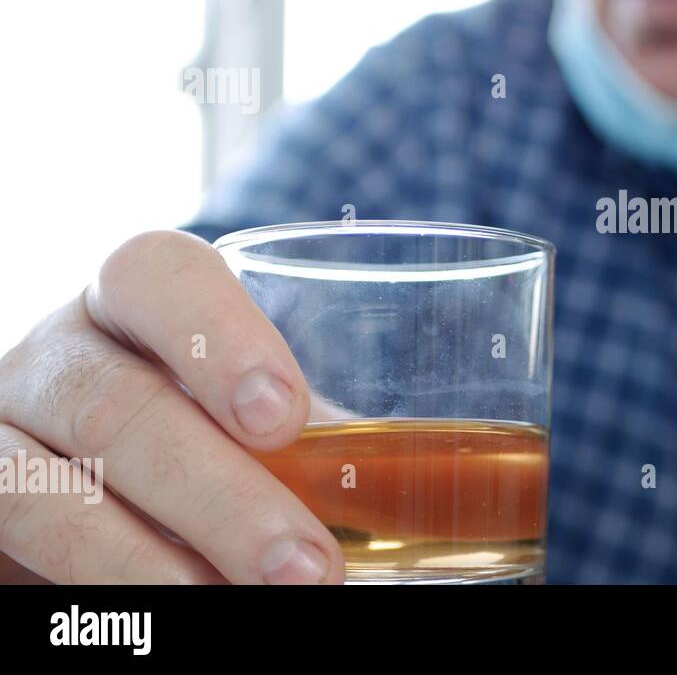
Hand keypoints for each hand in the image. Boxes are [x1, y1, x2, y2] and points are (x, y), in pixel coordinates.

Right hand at [0, 230, 345, 582]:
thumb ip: (315, 440)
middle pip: (114, 405)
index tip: (286, 418)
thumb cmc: (210, 437)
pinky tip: (174, 617)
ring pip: (44, 491)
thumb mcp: (259, 423)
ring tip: (251, 608)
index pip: (156, 273)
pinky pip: (13, 544)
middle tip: (307, 568)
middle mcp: (55, 355)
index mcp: (134, 302)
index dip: (216, 336)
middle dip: (220, 497)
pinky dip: (103, 592)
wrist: (101, 490)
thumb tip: (422, 492)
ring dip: (151, 565)